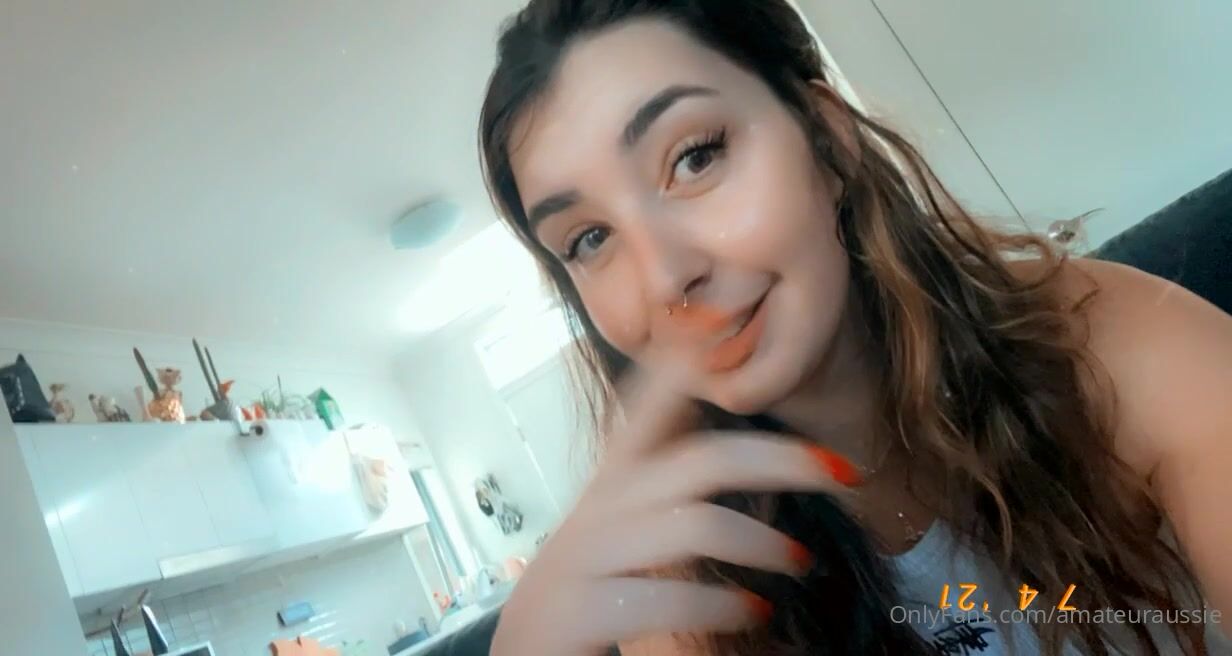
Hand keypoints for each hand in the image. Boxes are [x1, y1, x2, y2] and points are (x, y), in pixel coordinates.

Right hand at [489, 365, 860, 655]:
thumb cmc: (591, 593)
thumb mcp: (625, 534)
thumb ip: (670, 498)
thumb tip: (738, 457)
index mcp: (613, 485)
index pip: (648, 408)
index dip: (685, 367)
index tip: (729, 323)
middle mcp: (599, 509)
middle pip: (701, 459)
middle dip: (780, 459)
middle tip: (844, 471)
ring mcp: (586, 556)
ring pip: (693, 524)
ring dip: (760, 541)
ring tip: (800, 561)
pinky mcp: (582, 607)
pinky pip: (667, 594)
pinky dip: (721, 602)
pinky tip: (751, 610)